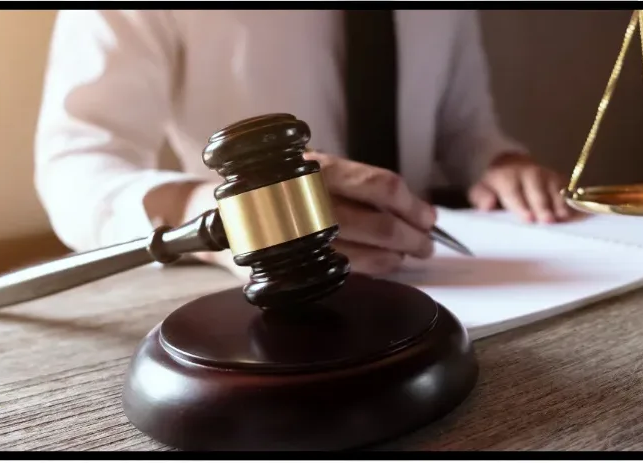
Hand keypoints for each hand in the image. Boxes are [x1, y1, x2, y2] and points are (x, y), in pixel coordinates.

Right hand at [180, 153, 436, 279]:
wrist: (214, 213)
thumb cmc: (275, 190)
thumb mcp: (310, 172)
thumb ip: (352, 186)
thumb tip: (412, 210)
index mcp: (317, 168)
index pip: (381, 186)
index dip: (413, 204)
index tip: (429, 216)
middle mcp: (310, 200)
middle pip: (381, 223)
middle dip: (413, 237)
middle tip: (426, 243)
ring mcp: (300, 236)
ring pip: (367, 253)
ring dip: (397, 257)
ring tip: (409, 254)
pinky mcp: (291, 265)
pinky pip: (347, 272)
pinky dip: (374, 270)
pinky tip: (385, 266)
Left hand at [468, 153, 571, 223]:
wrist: (511, 165)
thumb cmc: (496, 186)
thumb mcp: (482, 189)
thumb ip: (482, 197)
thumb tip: (488, 205)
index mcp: (506, 176)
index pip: (513, 191)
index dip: (521, 205)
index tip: (528, 219)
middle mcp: (529, 173)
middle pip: (537, 191)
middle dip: (542, 206)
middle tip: (547, 221)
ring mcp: (546, 175)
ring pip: (554, 189)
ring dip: (559, 203)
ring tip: (563, 217)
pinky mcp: (559, 179)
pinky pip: (567, 189)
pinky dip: (570, 201)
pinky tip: (573, 214)